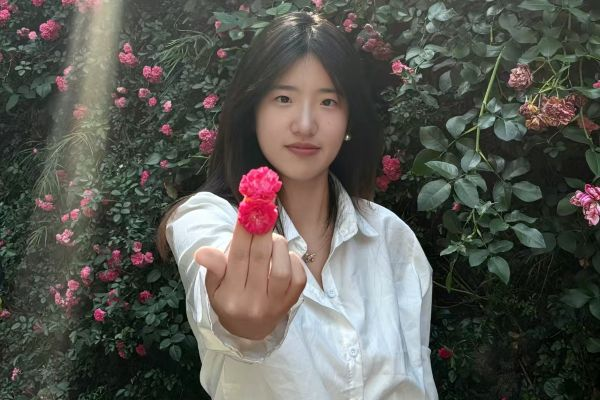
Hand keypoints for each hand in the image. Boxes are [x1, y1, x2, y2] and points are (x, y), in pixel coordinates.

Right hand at [194, 221, 306, 339]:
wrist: (249, 331)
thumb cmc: (229, 300)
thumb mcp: (214, 287)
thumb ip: (213, 268)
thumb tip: (202, 252)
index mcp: (230, 295)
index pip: (237, 256)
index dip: (244, 229)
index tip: (248, 206)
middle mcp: (253, 302)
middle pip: (259, 258)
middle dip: (262, 229)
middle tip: (264, 210)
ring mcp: (274, 305)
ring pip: (281, 268)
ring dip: (278, 245)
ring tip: (272, 239)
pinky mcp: (291, 303)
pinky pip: (298, 278)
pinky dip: (294, 261)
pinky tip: (284, 256)